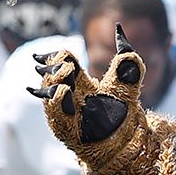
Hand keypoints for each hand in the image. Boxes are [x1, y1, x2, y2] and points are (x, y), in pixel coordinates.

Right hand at [31, 24, 145, 148]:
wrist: (127, 145)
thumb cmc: (122, 115)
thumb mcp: (127, 83)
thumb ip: (126, 59)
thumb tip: (119, 29)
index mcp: (80, 82)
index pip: (60, 62)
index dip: (54, 55)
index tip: (54, 52)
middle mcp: (69, 96)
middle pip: (51, 76)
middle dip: (53, 68)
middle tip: (66, 66)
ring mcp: (66, 114)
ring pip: (48, 95)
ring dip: (54, 83)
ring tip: (66, 77)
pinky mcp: (67, 131)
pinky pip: (56, 117)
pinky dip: (58, 103)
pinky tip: (63, 92)